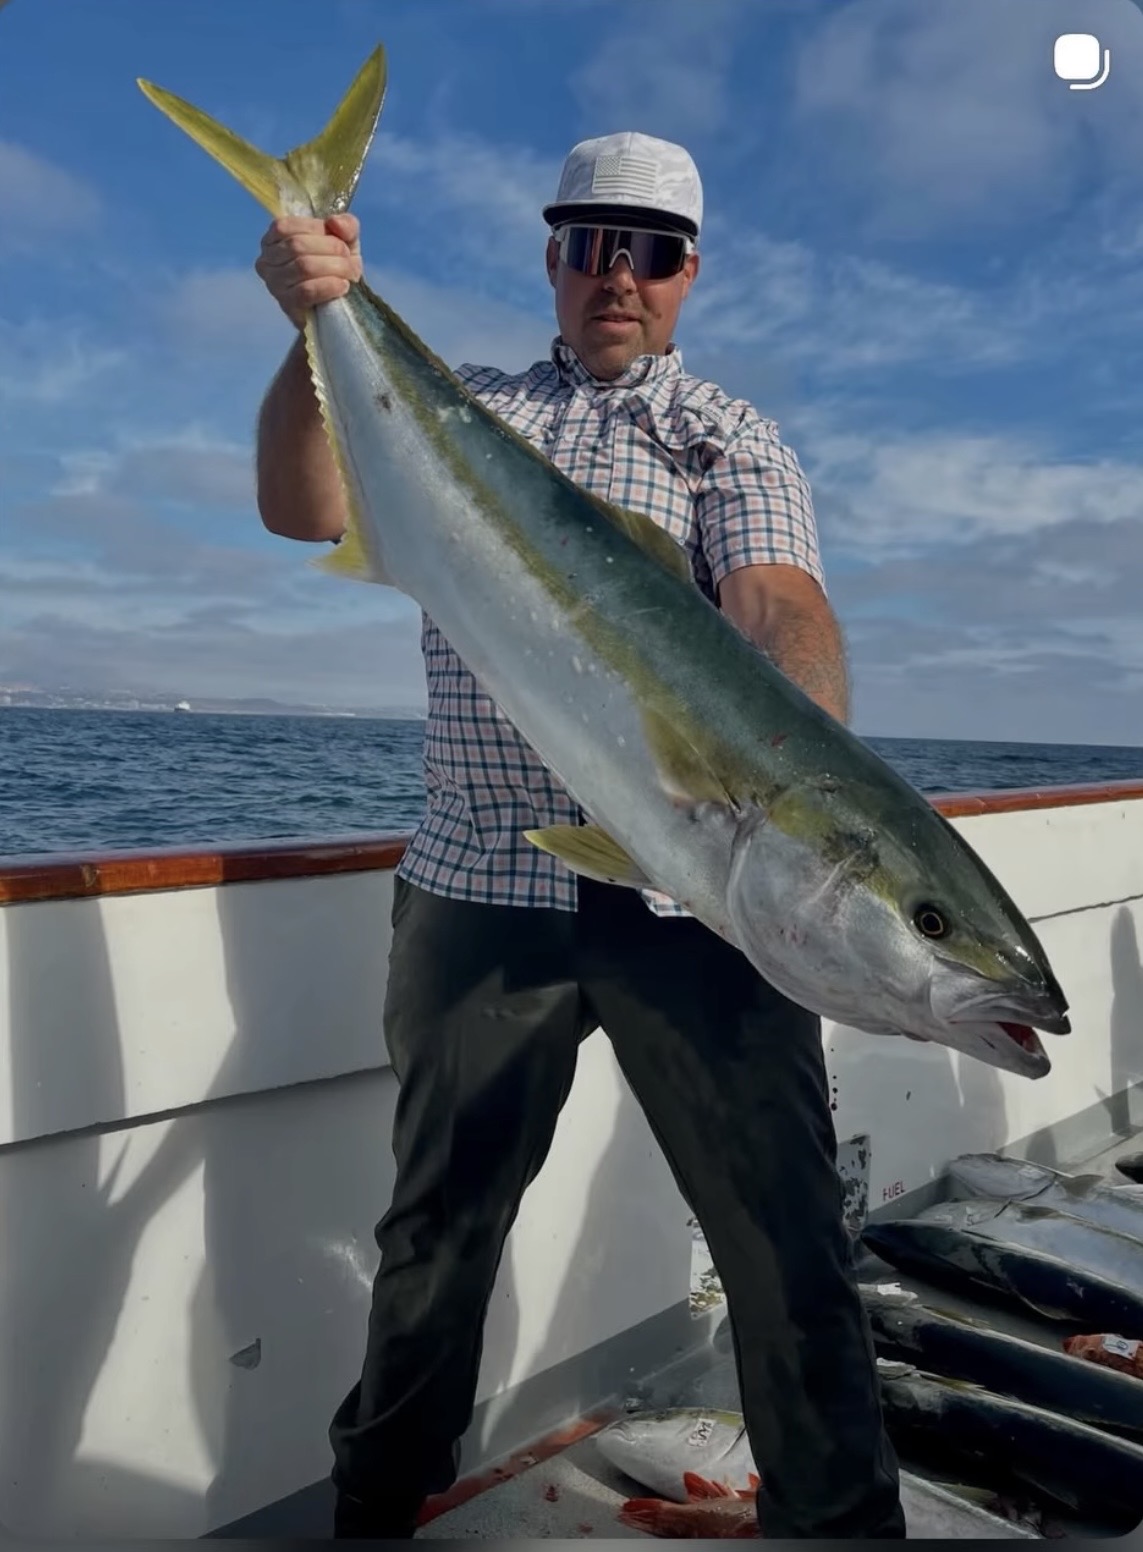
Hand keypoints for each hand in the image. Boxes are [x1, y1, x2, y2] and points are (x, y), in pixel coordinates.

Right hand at [254, 214, 362, 328]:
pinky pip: (305, 292)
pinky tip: (342, 286)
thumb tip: (335, 222)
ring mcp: (274, 284)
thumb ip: (346, 225)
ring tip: (349, 274)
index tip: (342, 242)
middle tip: (349, 261)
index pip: (291, 226)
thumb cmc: (336, 263)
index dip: (321, 232)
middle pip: (297, 246)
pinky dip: (327, 287)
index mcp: (277, 234)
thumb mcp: (345, 239)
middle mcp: (267, 258)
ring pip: (302, 267)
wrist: (339, 302)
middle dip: (331, 250)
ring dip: (334, 268)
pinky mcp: (286, 305)